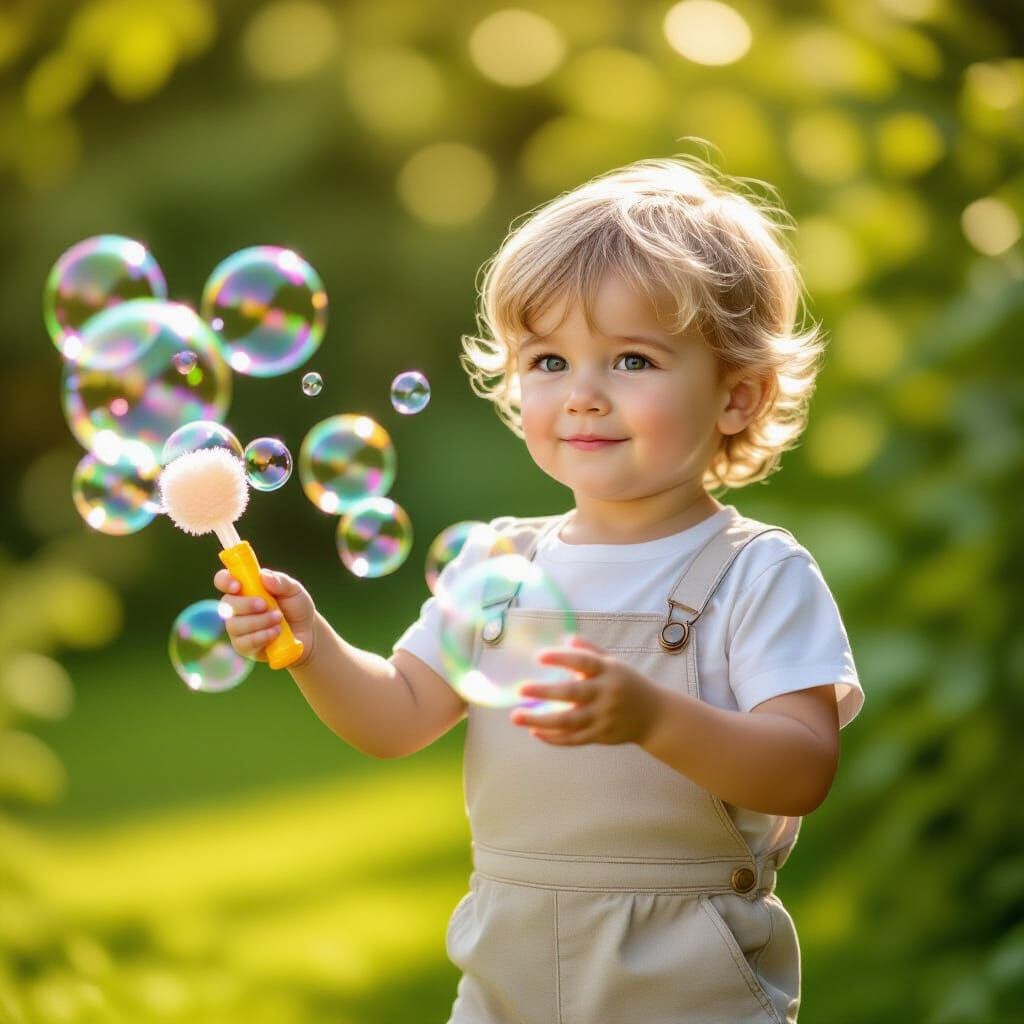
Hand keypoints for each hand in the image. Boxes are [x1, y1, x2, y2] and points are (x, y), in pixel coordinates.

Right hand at [213, 567, 317, 664]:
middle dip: (246, 605)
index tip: (238, 586)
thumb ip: (280, 581)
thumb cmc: (296, 607)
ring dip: (259, 621)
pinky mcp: (244, 646)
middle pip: (226, 604)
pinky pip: (244, 643)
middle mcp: (237, 607)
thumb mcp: (294, 590)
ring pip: (234, 625)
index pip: (223, 580)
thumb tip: (263, 576)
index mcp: (246, 588)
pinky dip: (262, 636)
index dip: (225, 581)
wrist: (308, 633)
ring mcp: (238, 628)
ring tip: (278, 619)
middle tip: (265, 605)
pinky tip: (276, 632)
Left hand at [510, 636, 662, 745]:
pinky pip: (573, 739)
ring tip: (516, 716)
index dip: (561, 658)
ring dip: (540, 720)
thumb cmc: (628, 684)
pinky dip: (553, 737)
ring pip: (568, 721)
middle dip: (544, 692)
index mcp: (609, 671)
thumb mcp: (614, 663)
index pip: (584, 662)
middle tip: (520, 690)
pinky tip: (534, 731)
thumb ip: (591, 652)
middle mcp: (606, 694)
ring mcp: (603, 717)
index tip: (539, 657)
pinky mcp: (600, 736)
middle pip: (573, 693)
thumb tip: (566, 639)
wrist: (654, 716)